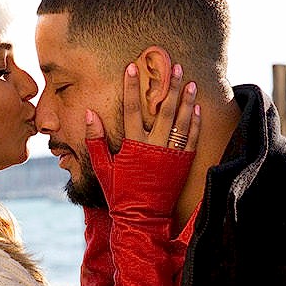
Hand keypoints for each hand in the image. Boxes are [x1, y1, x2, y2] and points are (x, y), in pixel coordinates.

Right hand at [84, 61, 200, 209]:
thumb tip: (89, 114)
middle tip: (175, 66)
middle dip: (169, 86)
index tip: (132, 67)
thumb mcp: (102, 168)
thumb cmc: (120, 193)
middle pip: (163, 110)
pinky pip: (191, 139)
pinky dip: (194, 123)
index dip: (131, 87)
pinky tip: (197, 107)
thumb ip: (95, 140)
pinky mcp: (183, 164)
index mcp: (133, 146)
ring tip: (190, 82)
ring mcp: (171, 155)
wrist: (142, 218)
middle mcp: (154, 147)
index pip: (132, 109)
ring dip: (186, 100)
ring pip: (181, 122)